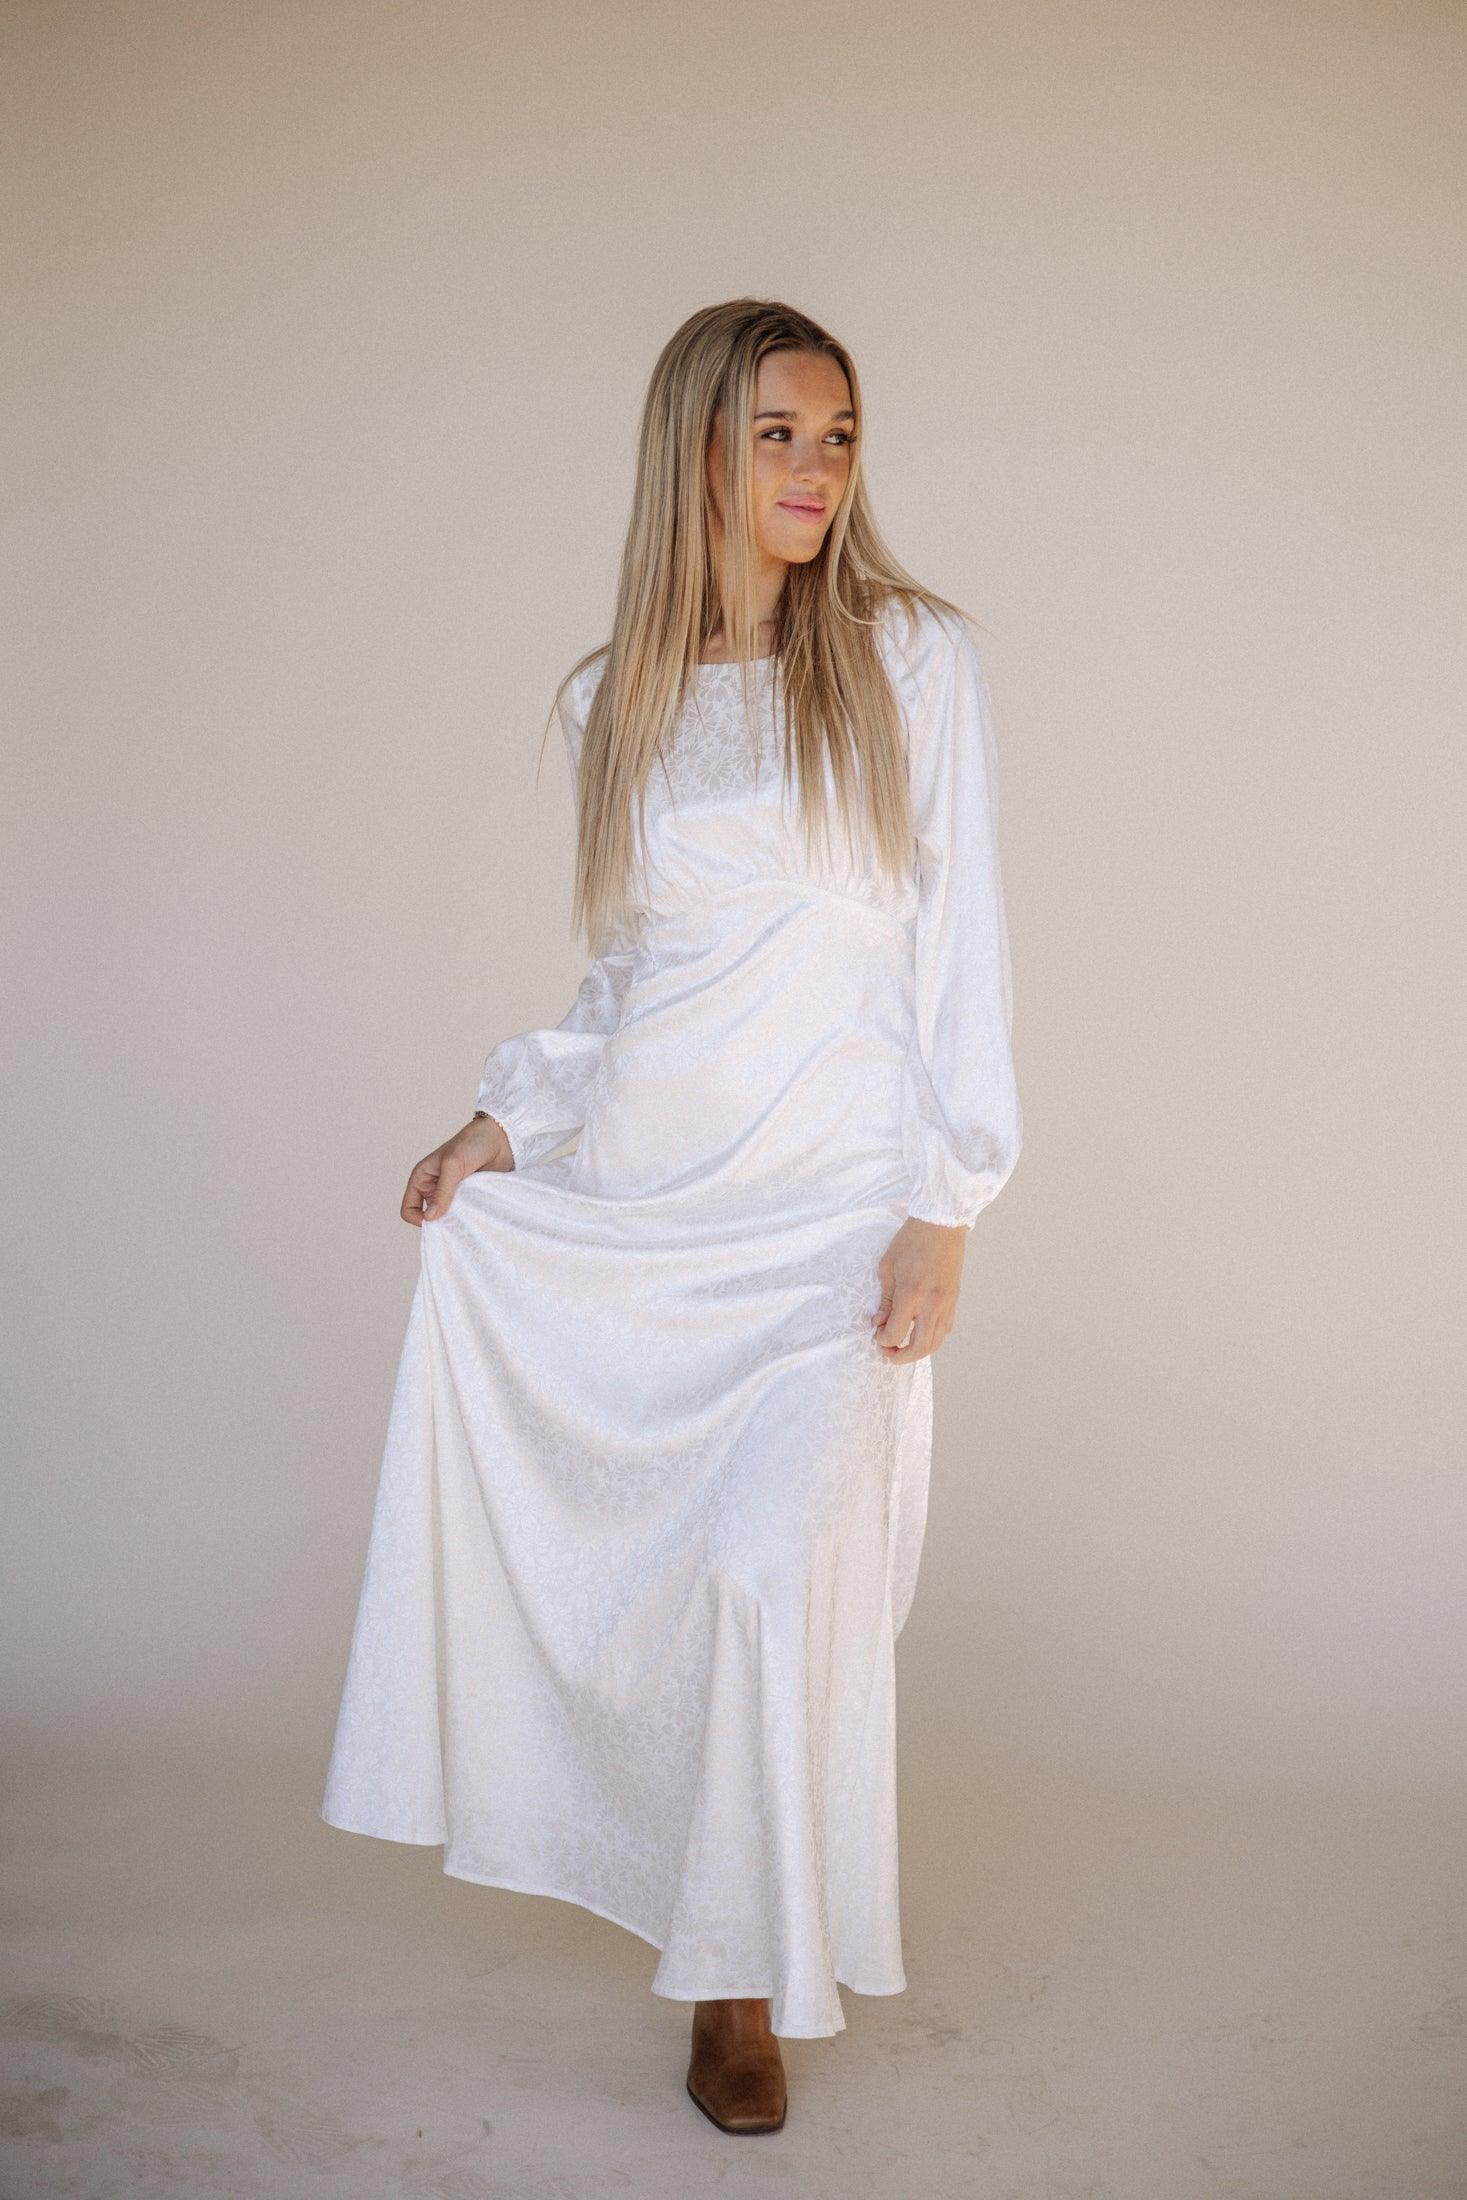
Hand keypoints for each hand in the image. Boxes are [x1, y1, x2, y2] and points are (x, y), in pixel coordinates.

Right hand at [401, 1115, 512, 1226]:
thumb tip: (430, 1218)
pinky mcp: (469, 1197)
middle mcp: (435, 1188)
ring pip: (449, 1217)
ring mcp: (453, 1194)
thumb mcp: (453, 1165)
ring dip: (457, 1219)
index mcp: (422, 1178)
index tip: (436, 1221)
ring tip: (468, 1216)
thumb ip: (442, 1191)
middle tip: (456, 1222)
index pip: (409, 1208)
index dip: (418, 1218)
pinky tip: (478, 1214)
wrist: (501, 1138)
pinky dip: (470, 1216)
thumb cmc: (472, 1143)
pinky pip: (465, 1214)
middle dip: (440, 1222)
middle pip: (429, 1217)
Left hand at [871, 1216, 966, 1361]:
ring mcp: (946, 1304)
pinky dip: (931, 1339)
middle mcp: (931, 1304)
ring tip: (904, 1348)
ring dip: (918, 1352)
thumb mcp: (887, 1267)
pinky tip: (920, 1334)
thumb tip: (878, 1323)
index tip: (876, 1334)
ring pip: (935, 1343)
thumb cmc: (911, 1242)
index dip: (883, 1340)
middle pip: (919, 1347)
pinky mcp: (954, 1301)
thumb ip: (885, 1300)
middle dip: (901, 1357)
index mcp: (911, 1294)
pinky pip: (944, 1330)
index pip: (896, 1333)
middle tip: (889, 1354)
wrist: (940, 1226)